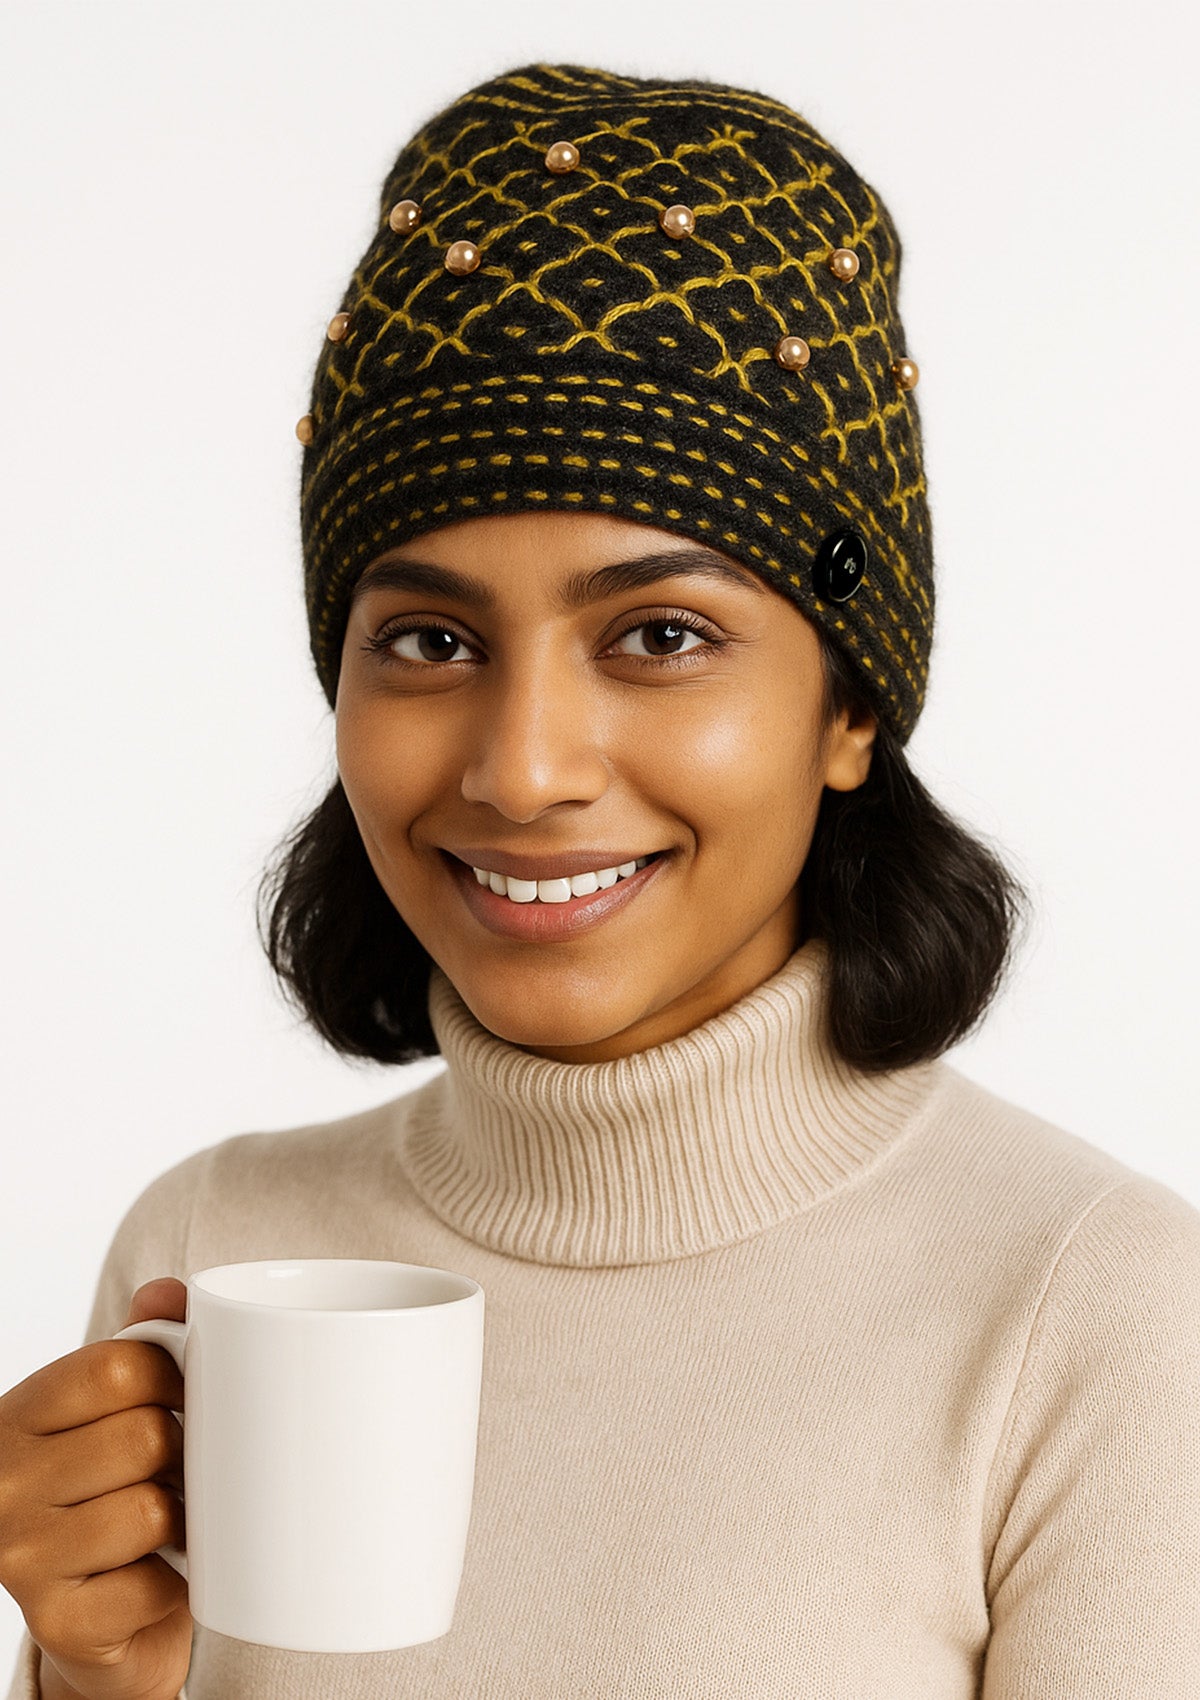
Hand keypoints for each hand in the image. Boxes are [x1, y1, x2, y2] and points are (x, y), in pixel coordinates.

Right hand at [0, 1279, 192, 1699]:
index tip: (186, 1396)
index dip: (174, 1377)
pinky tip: (157, 1574)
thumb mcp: (113, 1408)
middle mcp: (5, 1483)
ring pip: (152, 1510)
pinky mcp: (58, 1622)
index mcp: (20, 1415)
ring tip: (171, 1522)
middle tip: (180, 1470)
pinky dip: (174, 1582)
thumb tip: (172, 1292)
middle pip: (146, 1437)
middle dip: (183, 1454)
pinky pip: (152, 1584)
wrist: (93, 1617)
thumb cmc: (109, 1489)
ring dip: (183, 1519)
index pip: (116, 1367)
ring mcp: (23, 1557)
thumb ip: (141, 1341)